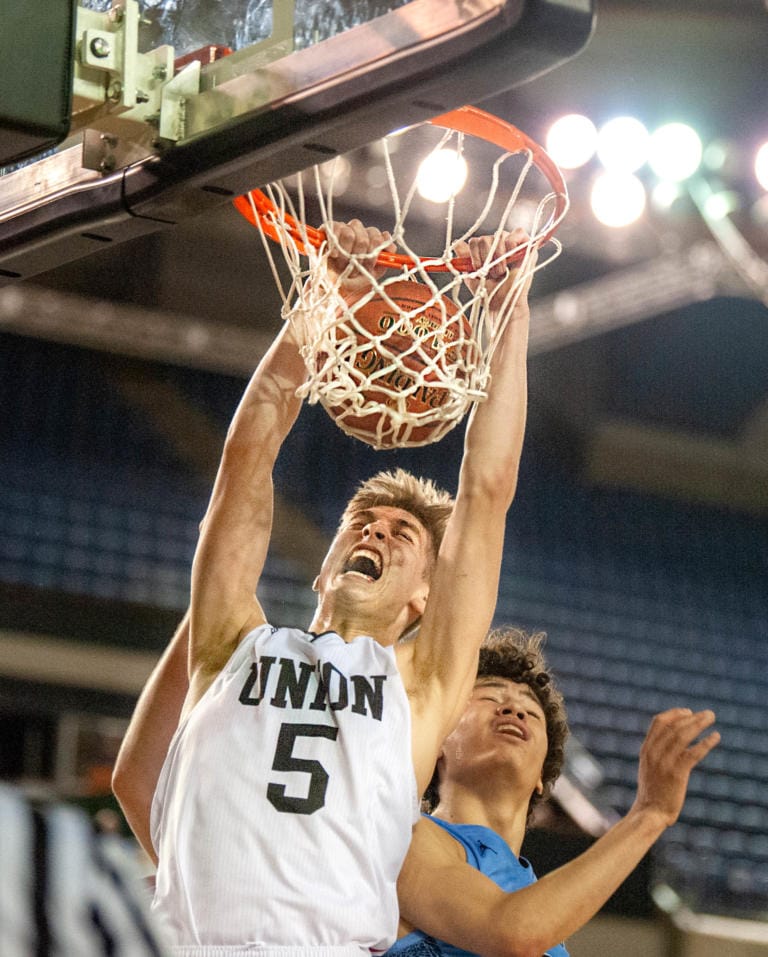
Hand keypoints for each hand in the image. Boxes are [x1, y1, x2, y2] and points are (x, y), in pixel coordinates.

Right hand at [321, 219, 394, 298]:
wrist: (331, 288)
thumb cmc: (350, 281)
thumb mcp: (371, 274)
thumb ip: (383, 261)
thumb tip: (392, 248)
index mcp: (369, 241)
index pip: (379, 235)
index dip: (377, 249)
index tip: (372, 264)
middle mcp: (358, 233)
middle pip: (368, 233)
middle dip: (363, 255)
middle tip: (355, 268)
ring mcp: (343, 230)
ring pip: (351, 233)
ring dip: (347, 254)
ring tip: (342, 266)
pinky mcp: (328, 230)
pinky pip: (335, 228)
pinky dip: (335, 244)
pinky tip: (334, 255)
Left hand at [455, 228, 536, 311]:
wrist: (503, 304)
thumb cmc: (490, 292)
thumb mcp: (472, 275)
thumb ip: (464, 259)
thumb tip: (456, 243)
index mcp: (485, 251)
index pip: (474, 241)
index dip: (474, 255)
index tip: (478, 269)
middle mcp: (498, 245)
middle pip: (485, 238)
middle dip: (485, 257)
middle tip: (491, 273)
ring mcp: (512, 244)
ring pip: (499, 235)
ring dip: (498, 256)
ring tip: (501, 271)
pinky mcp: (526, 245)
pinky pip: (518, 232)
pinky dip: (512, 243)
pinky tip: (511, 257)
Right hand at [633, 708, 719, 826]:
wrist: (650, 812)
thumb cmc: (652, 791)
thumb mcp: (648, 766)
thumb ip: (656, 752)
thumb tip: (672, 741)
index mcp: (646, 749)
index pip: (659, 722)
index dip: (675, 714)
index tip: (688, 712)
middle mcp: (654, 752)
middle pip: (674, 726)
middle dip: (692, 717)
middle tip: (708, 714)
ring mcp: (664, 762)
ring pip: (683, 735)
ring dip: (699, 724)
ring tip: (712, 718)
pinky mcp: (677, 774)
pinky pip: (693, 753)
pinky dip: (705, 743)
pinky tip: (715, 737)